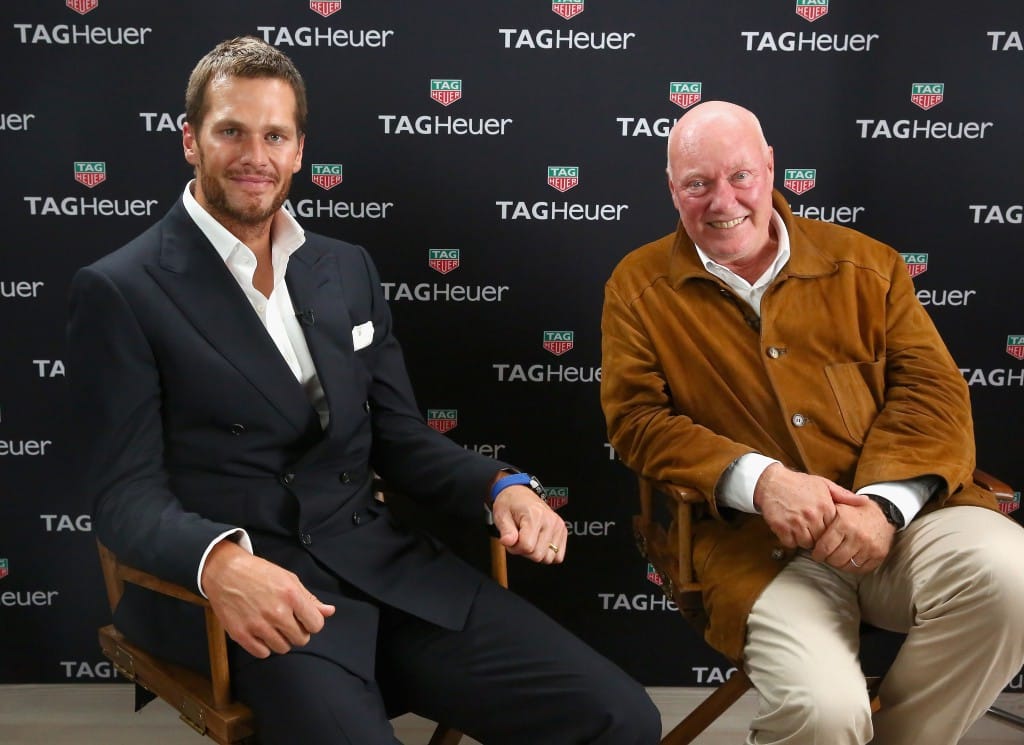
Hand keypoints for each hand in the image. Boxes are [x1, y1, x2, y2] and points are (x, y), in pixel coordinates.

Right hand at [200, 540, 335, 658]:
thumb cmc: (259, 573)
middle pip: (300, 639)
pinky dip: (264, 646)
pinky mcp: (240, 634)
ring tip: (273, 626)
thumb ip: (310, 599)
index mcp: (291, 595)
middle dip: (297, 632)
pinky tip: (260, 633)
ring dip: (281, 640)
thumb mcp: (289, 579)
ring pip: (282, 648)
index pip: (316, 625)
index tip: (303, 619)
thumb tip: (329, 612)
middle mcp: (276, 612)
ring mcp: (257, 625)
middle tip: (287, 622)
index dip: (312, 623)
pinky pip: (262, 653)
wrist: (225, 572)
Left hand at [491, 485, 566, 563]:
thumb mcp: (501, 515)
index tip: (511, 539)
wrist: (519, 494)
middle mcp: (550, 521)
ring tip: (528, 540)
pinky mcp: (562, 531)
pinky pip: (558, 556)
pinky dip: (547, 553)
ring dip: (536, 553)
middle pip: (538, 555)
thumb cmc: (510, 504)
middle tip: (518, 539)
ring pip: (548, 558)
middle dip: (524, 552)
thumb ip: (505, 531)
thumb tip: (508, 542)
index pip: (527, 547)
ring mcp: (558, 526)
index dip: (514, 548)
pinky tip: (538, 543)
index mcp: (535, 515)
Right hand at [754, 464, 867, 548]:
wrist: (772, 482)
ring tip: (802, 529)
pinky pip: (791, 544)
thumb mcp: (824, 485)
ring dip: (804, 539)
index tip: (824, 526)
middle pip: (822, 539)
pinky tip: (790, 530)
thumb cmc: (799, 483)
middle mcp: (812, 516)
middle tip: (812, 529)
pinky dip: (791, 540)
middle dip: (818, 536)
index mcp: (825, 506)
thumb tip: (865, 501)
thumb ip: (844, 496)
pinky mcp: (782, 528)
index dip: (830, 530)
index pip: (834, 529)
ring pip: (807, 543)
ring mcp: (796, 523)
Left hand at [810, 498, 896, 573]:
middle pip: (835, 559)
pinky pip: (861, 569)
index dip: (817, 553)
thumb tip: (806, 521)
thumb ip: (822, 513)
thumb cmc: (854, 510)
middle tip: (826, 555)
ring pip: (847, 566)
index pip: (824, 548)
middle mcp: (857, 535)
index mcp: (844, 523)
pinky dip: (853, 567)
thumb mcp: (838, 505)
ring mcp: (869, 546)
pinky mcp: (879, 554)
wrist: (883, 512)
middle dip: (827, 559)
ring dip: (839, 564)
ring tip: (837, 556)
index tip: (816, 553)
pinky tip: (849, 558)